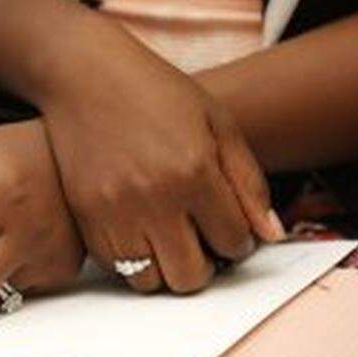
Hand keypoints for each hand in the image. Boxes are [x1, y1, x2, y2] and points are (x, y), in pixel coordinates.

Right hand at [37, 21, 284, 293]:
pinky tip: (140, 231)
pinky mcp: (85, 215)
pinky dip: (132, 260)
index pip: (233, 243)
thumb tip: (272, 235)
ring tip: (169, 238)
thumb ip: (249, 182)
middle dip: (205, 266)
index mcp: (195, 171)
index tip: (229, 227)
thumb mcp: (219, 124)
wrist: (86, 75)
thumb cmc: (159, 94)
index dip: (239, 240)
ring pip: (150, 281)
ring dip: (165, 268)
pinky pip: (115, 267)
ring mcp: (115, 210)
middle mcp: (155, 197)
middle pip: (191, 277)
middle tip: (202, 242)